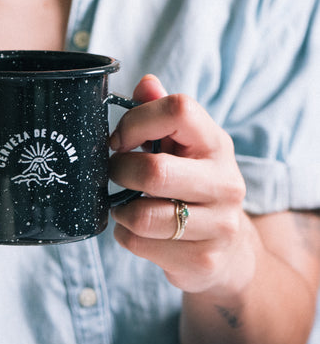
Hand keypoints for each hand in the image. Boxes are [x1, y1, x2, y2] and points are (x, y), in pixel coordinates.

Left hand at [109, 75, 249, 294]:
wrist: (229, 253)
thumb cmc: (195, 189)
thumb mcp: (186, 149)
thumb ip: (163, 115)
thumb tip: (145, 83)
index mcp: (216, 145)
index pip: (179, 110)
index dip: (135, 121)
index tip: (119, 140)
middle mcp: (225, 183)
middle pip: (154, 171)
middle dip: (120, 171)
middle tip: (115, 174)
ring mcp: (218, 225)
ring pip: (142, 216)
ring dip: (119, 209)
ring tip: (124, 204)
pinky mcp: (202, 260)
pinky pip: (140, 244)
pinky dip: (125, 235)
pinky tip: (136, 230)